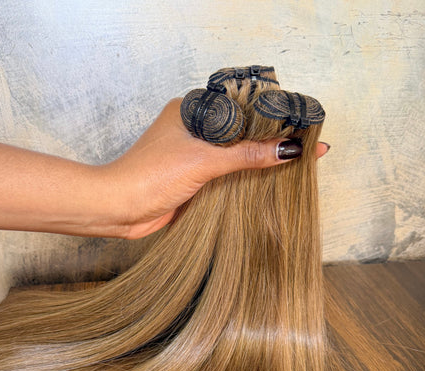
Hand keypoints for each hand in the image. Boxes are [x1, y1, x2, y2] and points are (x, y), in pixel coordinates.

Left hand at [103, 99, 328, 238]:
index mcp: (191, 110)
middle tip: (306, 147)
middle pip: (241, 131)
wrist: (118, 210)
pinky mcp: (191, 179)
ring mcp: (191, 154)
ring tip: (294, 164)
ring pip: (233, 154)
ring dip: (259, 160)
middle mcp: (192, 129)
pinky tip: (267, 182)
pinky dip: (244, 178)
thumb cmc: (150, 176)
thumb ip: (247, 154)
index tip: (301, 126)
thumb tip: (286, 150)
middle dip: (271, 139)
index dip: (273, 117)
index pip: (242, 108)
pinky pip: (225, 174)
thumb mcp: (205, 161)